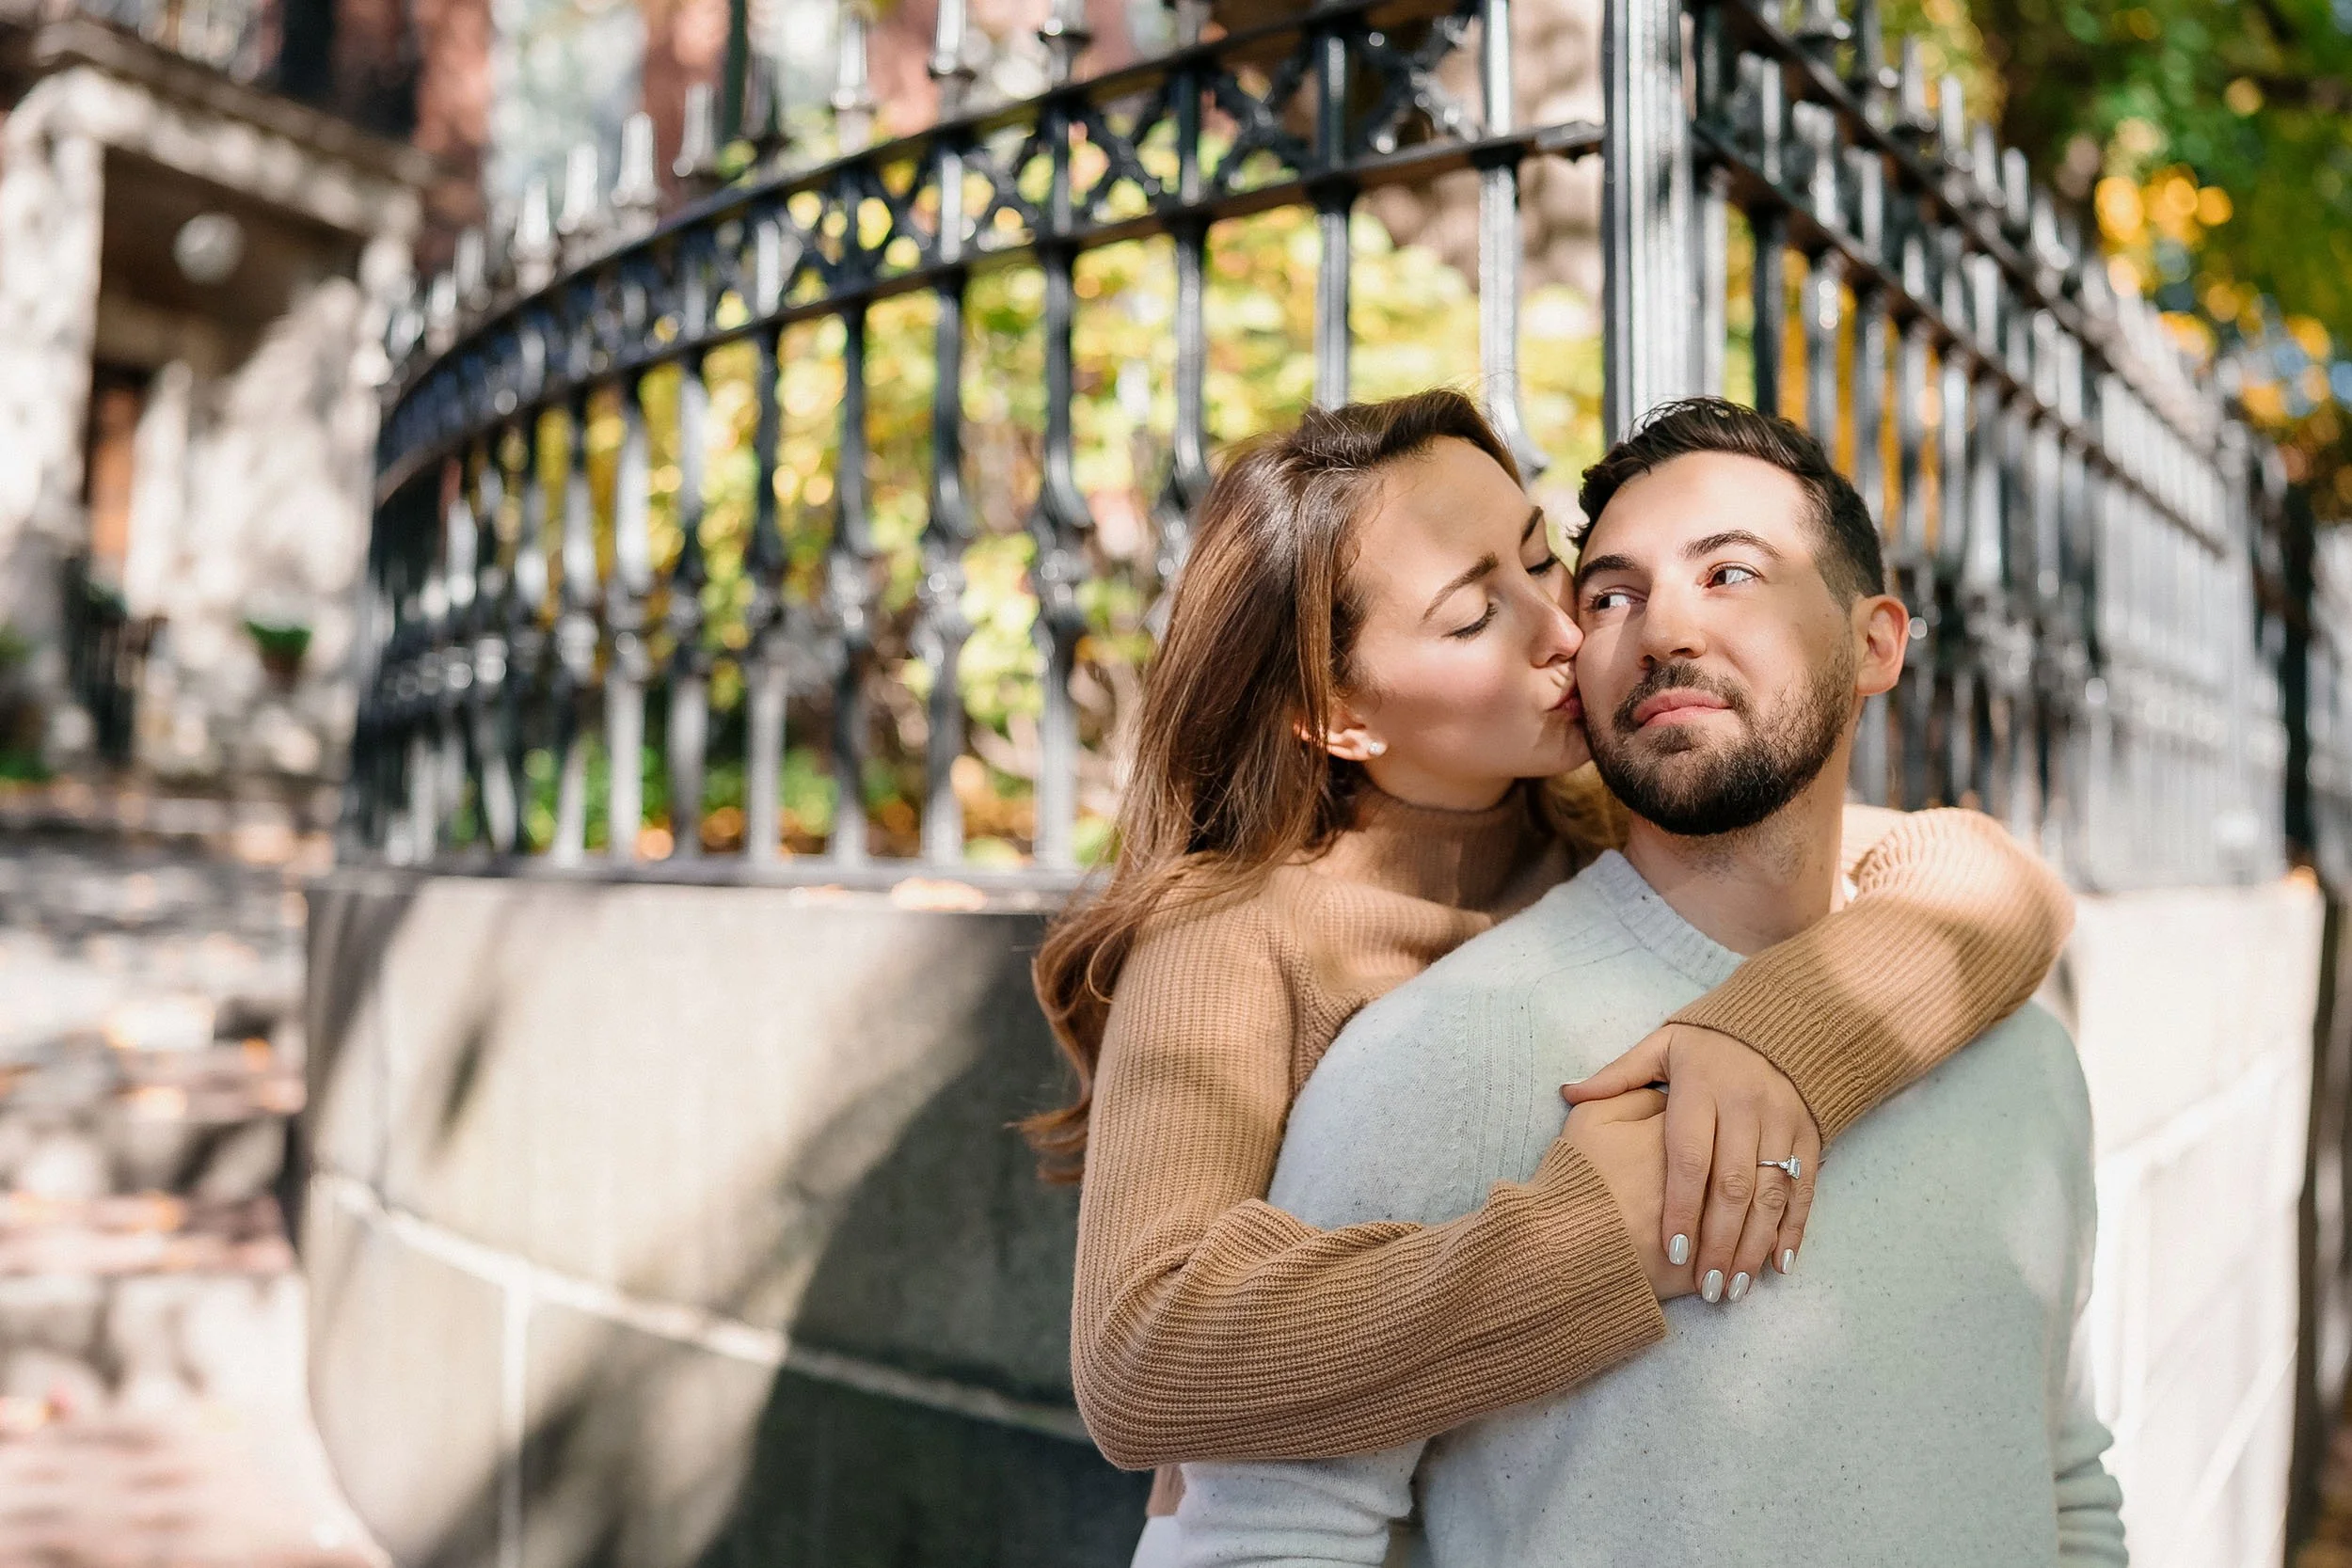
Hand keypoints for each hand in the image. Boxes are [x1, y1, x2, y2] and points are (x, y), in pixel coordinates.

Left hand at [1561, 1024, 1821, 1304]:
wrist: (1784, 1018)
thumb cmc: (1709, 1040)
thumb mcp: (1662, 1046)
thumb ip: (1618, 1075)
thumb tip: (1568, 1091)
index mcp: (1704, 1087)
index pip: (1690, 1157)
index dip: (1681, 1206)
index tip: (1670, 1251)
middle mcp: (1747, 1105)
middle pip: (1734, 1185)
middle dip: (1720, 1241)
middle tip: (1707, 1288)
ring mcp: (1784, 1121)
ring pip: (1772, 1193)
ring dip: (1755, 1245)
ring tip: (1735, 1287)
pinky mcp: (1811, 1134)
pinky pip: (1805, 1187)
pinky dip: (1793, 1228)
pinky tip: (1779, 1265)